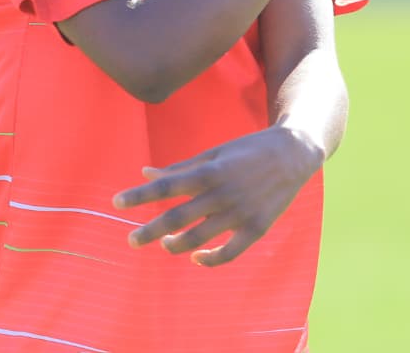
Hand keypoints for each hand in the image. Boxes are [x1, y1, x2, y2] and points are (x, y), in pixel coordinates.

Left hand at [112, 126, 324, 266]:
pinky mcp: (257, 228)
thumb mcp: (213, 153)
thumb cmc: (247, 150)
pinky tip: (196, 258)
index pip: (165, 186)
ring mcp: (240, 213)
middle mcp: (221, 194)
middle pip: (177, 217)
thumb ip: (180, 167)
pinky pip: (229, 252)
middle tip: (131, 240)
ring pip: (200, 238)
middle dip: (150, 231)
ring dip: (176, 246)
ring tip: (164, 245)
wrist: (293, 153)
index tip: (117, 202)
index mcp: (208, 172)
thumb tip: (145, 173)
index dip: (139, 195)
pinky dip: (210, 259)